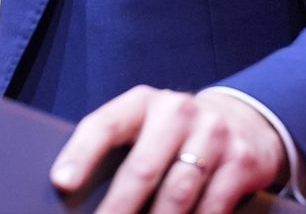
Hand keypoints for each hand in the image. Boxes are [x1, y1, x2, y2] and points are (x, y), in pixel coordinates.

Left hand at [50, 86, 288, 213]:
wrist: (245, 121)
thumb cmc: (176, 132)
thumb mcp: (147, 126)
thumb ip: (119, 149)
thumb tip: (75, 191)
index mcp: (144, 102)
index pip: (105, 124)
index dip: (81, 154)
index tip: (61, 183)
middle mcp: (179, 112)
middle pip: (142, 169)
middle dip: (118, 209)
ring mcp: (214, 135)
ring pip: (177, 194)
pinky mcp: (241, 162)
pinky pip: (212, 207)